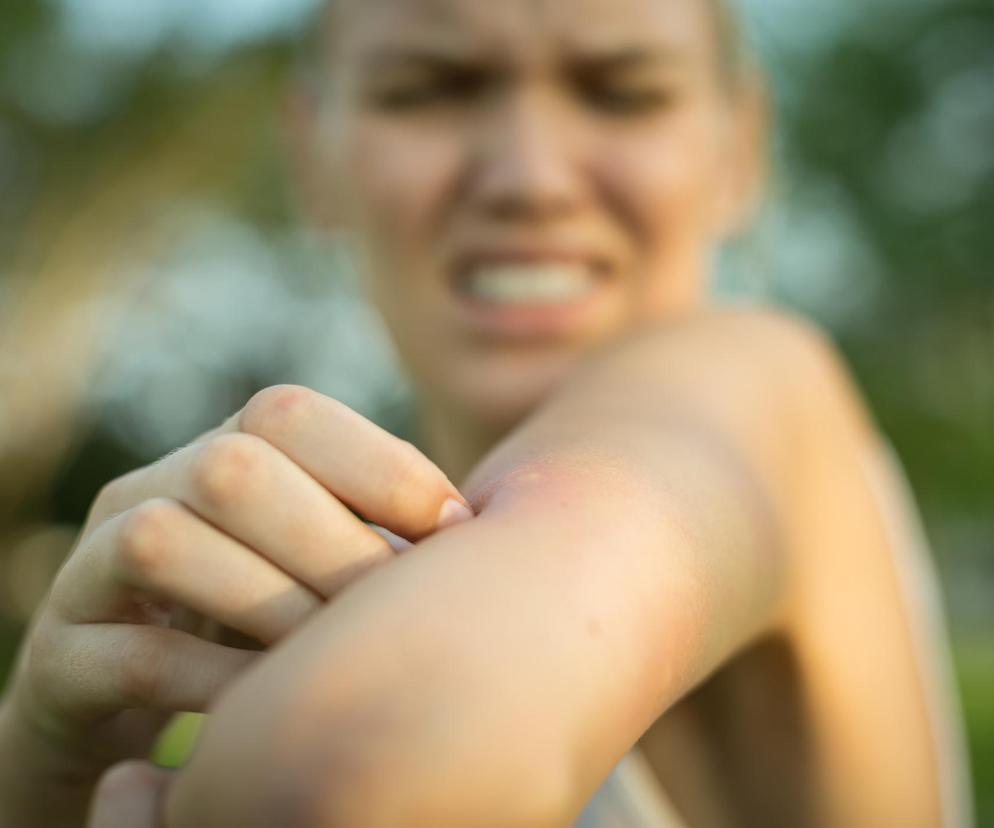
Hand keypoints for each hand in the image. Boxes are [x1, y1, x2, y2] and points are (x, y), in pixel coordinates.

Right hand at [1, 385, 472, 822]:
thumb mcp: (318, 565)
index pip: (288, 413)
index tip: (453, 529)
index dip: (378, 463)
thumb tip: (483, 530)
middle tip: (394, 609)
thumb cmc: (259, 622)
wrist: (138, 699)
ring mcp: (92, 568)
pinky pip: (130, 654)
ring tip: (330, 659)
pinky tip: (269, 710)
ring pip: (165, 541)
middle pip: (231, 467)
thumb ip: (378, 533)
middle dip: (332, 540)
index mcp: (222, 454)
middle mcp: (151, 490)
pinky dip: (213, 681)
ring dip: (270, 604)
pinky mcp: (59, 655)